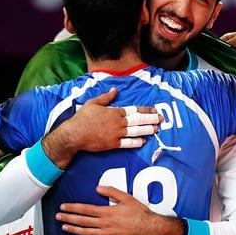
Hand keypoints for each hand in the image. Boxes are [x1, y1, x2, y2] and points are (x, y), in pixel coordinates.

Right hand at [43, 87, 162, 167]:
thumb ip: (106, 97)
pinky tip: (144, 141)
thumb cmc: (82, 118)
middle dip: (151, 119)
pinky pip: (128, 143)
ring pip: (136, 131)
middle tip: (161, 119)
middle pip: (138, 120)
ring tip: (156, 129)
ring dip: (147, 130)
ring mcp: (116, 134)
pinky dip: (136, 142)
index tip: (154, 109)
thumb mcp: (93, 103)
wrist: (74, 134)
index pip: (133, 109)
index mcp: (114, 111)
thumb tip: (115, 90)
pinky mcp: (113, 144)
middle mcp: (117, 122)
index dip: (145, 109)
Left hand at [56, 186, 182, 234]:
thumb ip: (111, 192)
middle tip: (58, 216)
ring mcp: (107, 234)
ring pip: (86, 232)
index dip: (73, 208)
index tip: (63, 207)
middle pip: (83, 221)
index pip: (85, 209)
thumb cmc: (139, 212)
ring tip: (64, 227)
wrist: (149, 228)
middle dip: (69, 218)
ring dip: (74, 230)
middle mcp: (104, 224)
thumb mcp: (127, 198)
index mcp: (107, 212)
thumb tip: (97, 188)